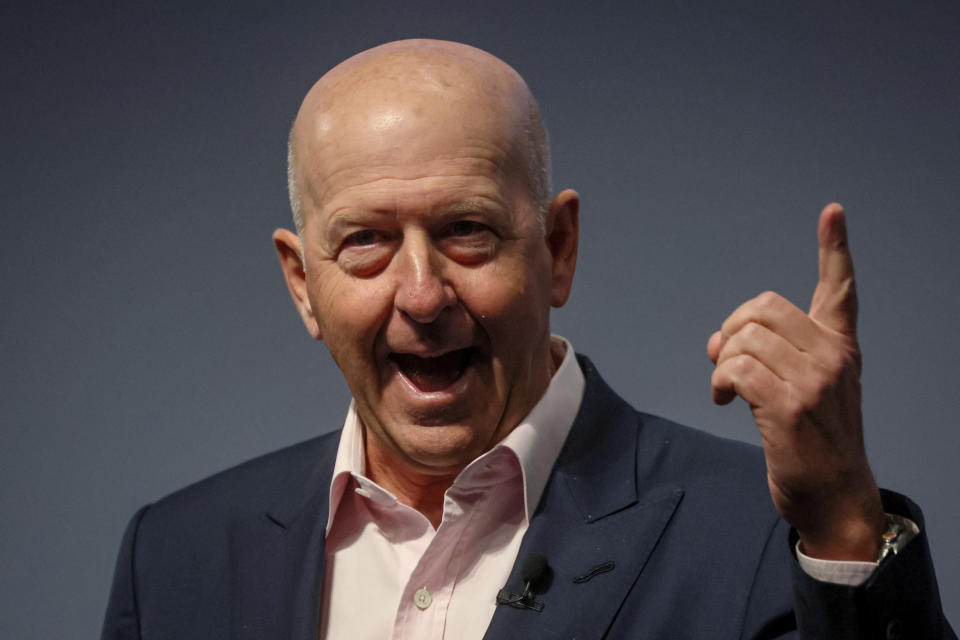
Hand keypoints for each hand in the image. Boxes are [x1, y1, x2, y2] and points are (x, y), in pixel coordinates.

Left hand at [707, 204, 884, 560]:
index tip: (832, 212)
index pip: (840, 289)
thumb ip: (767, 357)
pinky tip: (723, 400)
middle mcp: (832, 356)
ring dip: (722, 361)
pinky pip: (735, 369)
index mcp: (840, 347)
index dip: (835, 248)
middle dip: (733, 327)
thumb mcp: (803, 390)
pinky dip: (719, 380)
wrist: (836, 497)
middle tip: (726, 356)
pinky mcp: (790, 407)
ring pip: (744, 338)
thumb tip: (717, 340)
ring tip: (725, 388)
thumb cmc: (815, 443)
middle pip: (764, 306)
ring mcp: (814, 381)